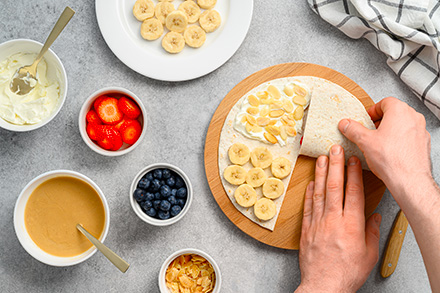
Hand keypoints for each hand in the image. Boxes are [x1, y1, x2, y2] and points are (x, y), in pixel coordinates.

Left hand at [296, 145, 380, 292]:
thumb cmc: (347, 272)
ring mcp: (317, 223)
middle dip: (335, 165)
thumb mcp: (369, 254)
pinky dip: (309, 193)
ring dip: (320, 174)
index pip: (353, 192)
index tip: (352, 159)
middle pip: (334, 187)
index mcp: (352, 225)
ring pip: (319, 193)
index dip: (353, 173)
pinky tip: (311, 182)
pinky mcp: (306, 229)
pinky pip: (307, 206)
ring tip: (321, 158)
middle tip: (334, 148)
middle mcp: (333, 220)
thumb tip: (374, 216)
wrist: (324, 285)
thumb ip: (372, 232)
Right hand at [338, 97, 431, 192]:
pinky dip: (399, 140)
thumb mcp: (364, 141)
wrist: (409, 180)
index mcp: (399, 111)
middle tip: (369, 131)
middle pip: (394, 112)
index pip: (384, 102)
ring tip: (378, 142)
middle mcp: (413, 117)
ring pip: (402, 124)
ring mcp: (421, 130)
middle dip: (380, 121)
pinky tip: (389, 151)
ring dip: (390, 130)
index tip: (365, 120)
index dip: (372, 110)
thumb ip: (353, 129)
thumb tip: (345, 124)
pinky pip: (409, 136)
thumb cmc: (392, 160)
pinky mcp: (423, 143)